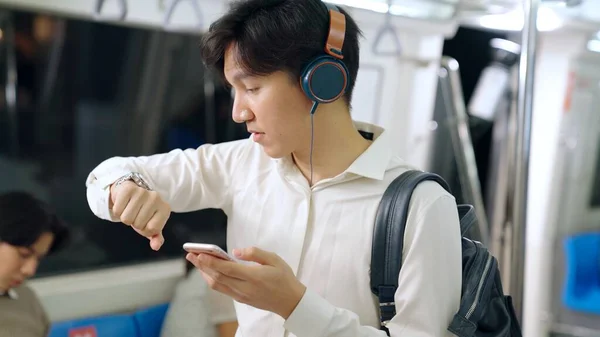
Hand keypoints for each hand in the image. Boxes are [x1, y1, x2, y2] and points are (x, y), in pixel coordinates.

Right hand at [110, 181, 170, 250]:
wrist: (131, 193)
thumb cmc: (142, 211)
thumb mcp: (151, 224)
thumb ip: (156, 237)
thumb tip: (156, 246)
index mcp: (165, 208)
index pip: (152, 229)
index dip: (145, 230)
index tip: (145, 222)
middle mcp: (156, 198)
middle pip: (138, 224)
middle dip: (134, 223)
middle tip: (136, 214)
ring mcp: (142, 192)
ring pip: (127, 219)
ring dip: (125, 217)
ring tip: (130, 209)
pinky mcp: (128, 189)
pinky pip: (118, 210)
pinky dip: (118, 211)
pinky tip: (124, 204)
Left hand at [187, 247, 306, 318]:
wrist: (290, 301)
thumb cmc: (284, 278)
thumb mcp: (274, 259)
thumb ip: (255, 253)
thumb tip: (235, 252)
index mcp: (254, 277)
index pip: (227, 269)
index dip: (211, 262)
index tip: (199, 254)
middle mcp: (244, 288)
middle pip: (217, 277)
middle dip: (202, 265)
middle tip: (191, 254)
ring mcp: (241, 295)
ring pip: (217, 285)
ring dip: (204, 273)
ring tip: (196, 261)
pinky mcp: (241, 298)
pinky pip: (222, 289)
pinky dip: (212, 279)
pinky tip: (209, 272)